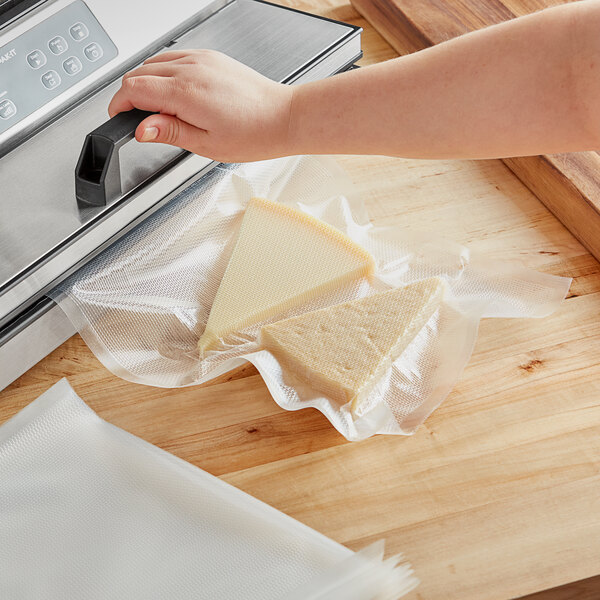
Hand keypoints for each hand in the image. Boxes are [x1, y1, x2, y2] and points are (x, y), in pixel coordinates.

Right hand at [108, 49, 293, 162]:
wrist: (281, 117)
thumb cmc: (252, 133)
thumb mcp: (206, 143)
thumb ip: (169, 132)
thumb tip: (141, 129)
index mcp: (185, 91)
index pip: (133, 88)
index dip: (120, 105)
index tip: (120, 119)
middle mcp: (191, 68)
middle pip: (139, 72)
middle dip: (131, 96)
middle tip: (142, 120)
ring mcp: (202, 59)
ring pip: (155, 62)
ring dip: (147, 83)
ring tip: (162, 110)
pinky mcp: (211, 57)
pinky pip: (175, 58)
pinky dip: (165, 73)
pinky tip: (176, 94)